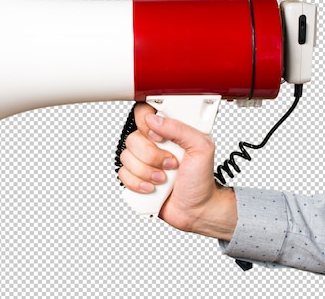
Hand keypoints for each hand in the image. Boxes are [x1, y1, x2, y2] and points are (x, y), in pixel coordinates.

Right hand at [118, 103, 236, 239]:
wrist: (196, 210)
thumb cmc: (201, 179)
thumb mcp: (201, 147)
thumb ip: (180, 128)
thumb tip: (153, 120)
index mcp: (169, 130)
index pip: (144, 113)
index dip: (147, 125)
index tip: (160, 138)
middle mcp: (153, 143)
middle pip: (132, 138)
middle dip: (152, 156)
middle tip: (170, 164)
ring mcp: (143, 161)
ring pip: (126, 157)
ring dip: (147, 172)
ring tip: (164, 179)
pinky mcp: (135, 177)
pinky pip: (123, 175)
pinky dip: (138, 184)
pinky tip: (153, 187)